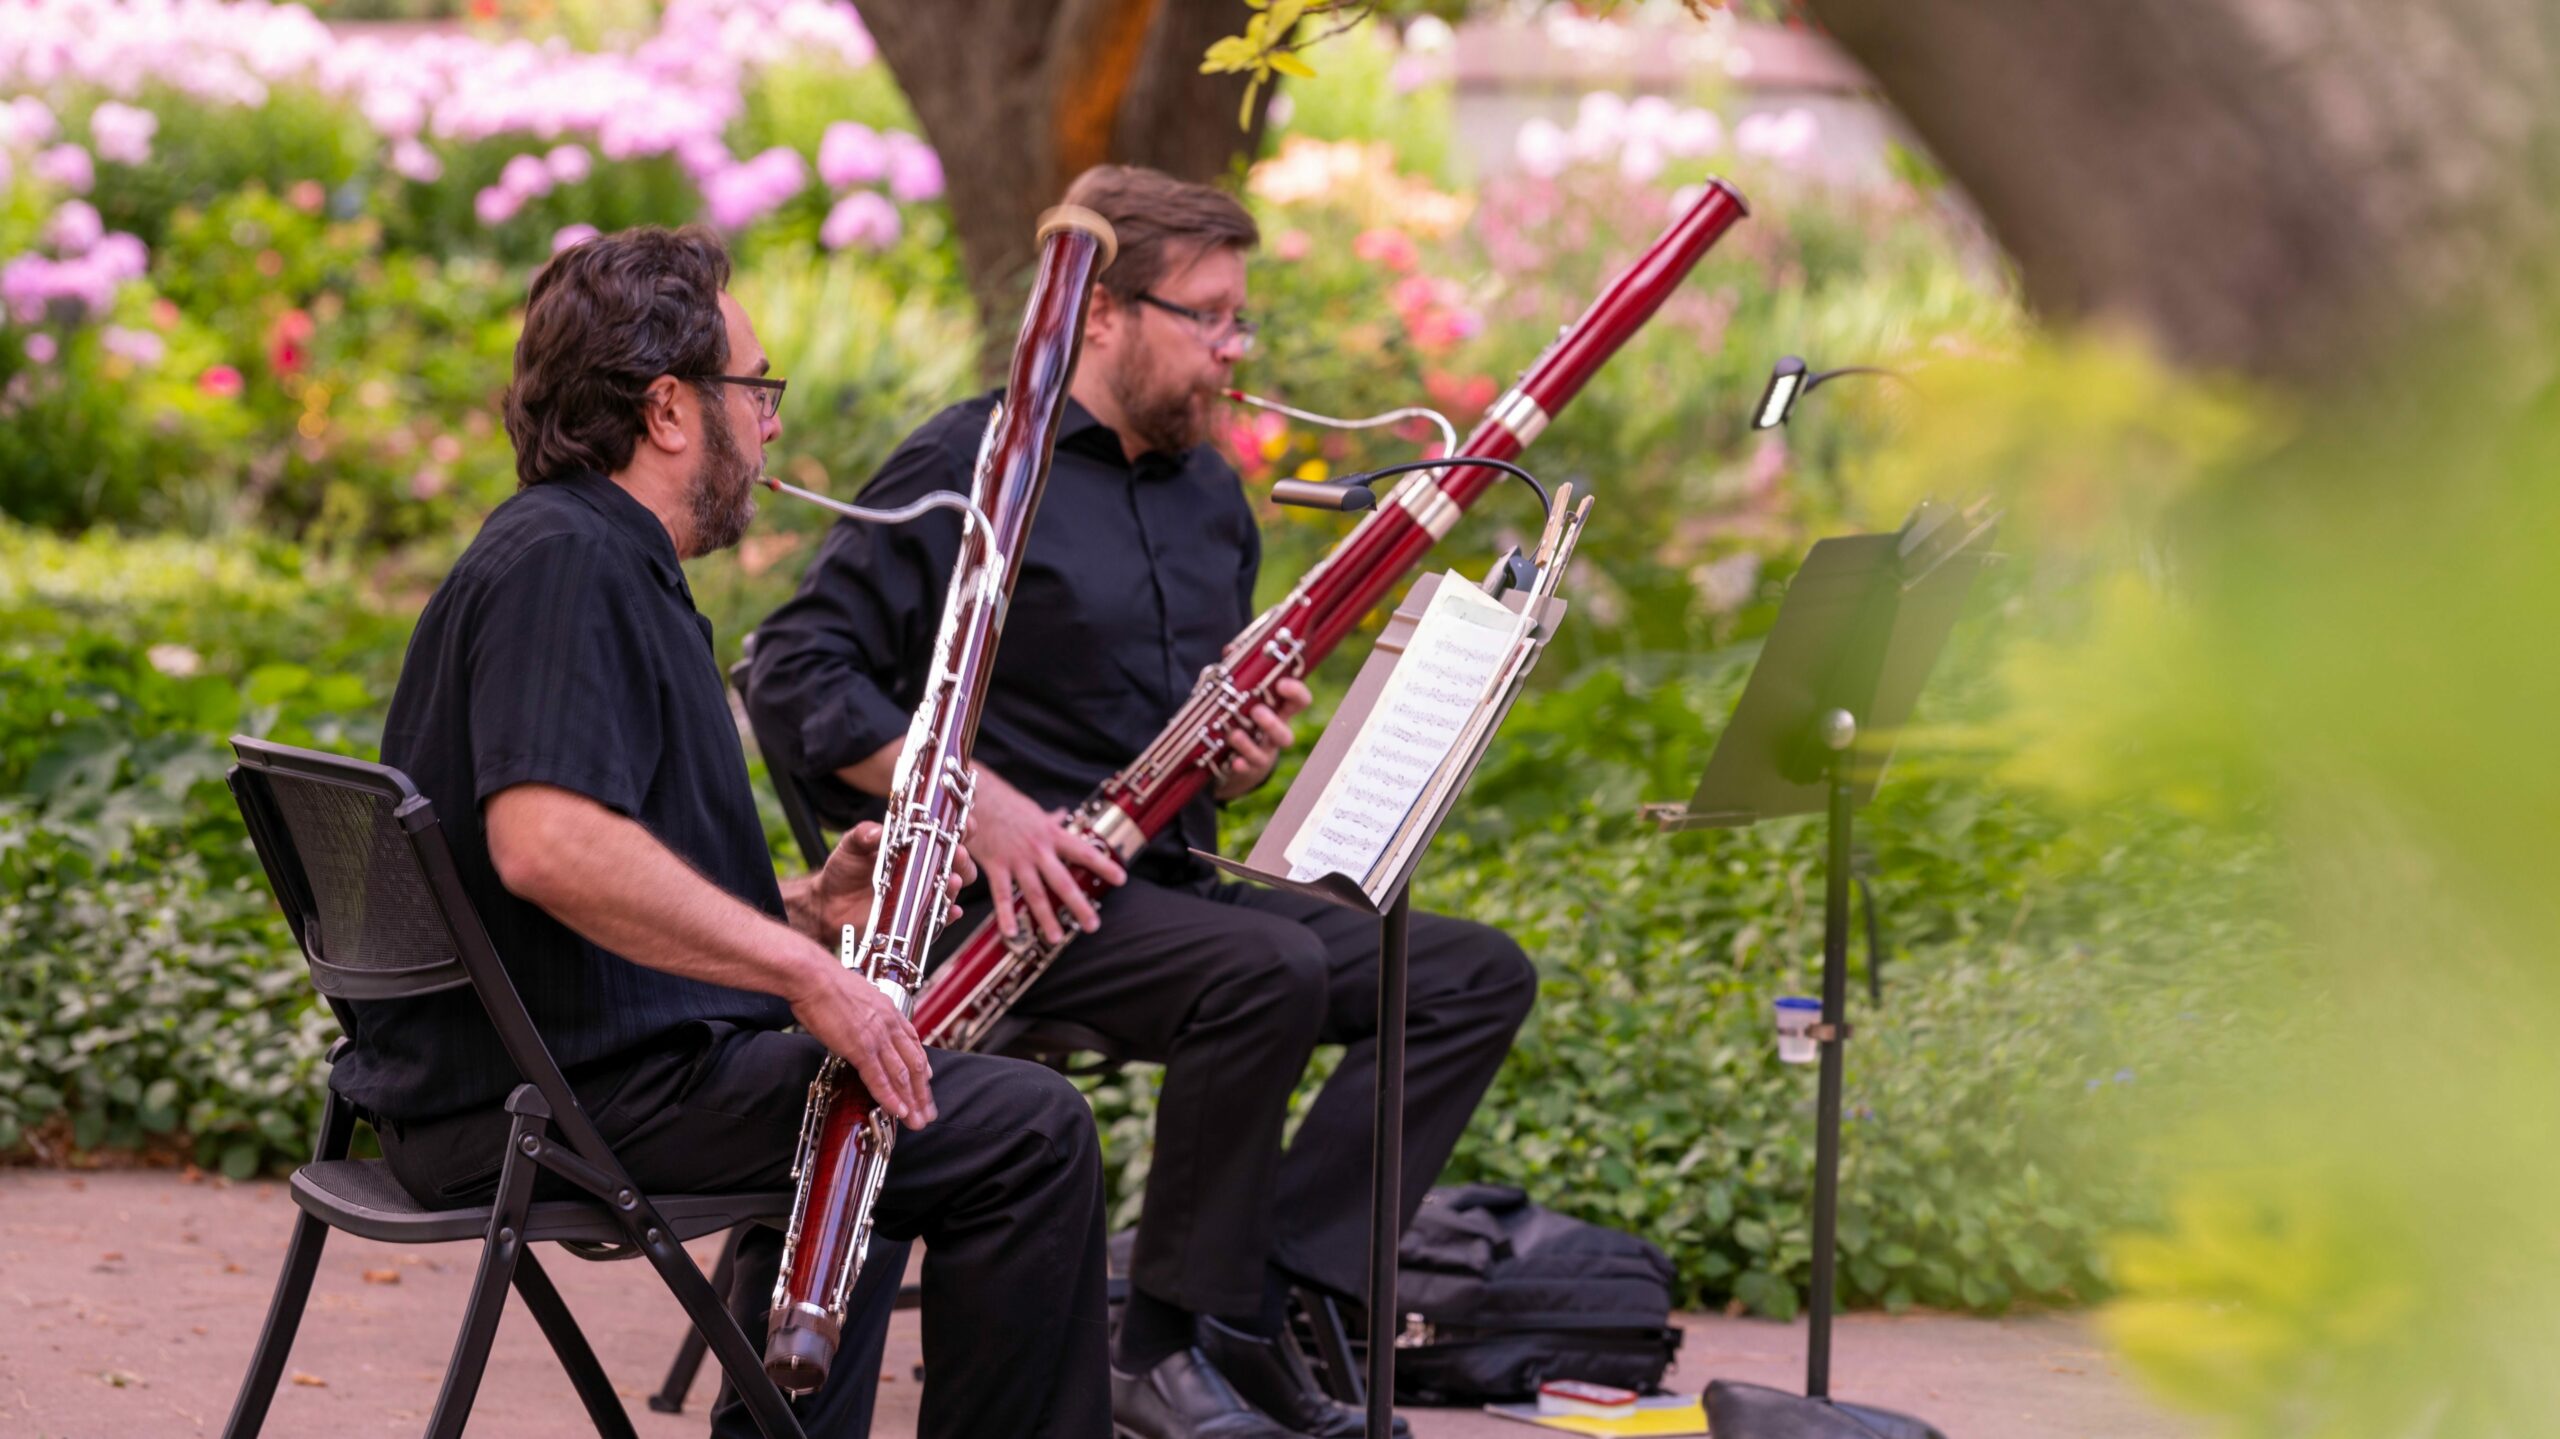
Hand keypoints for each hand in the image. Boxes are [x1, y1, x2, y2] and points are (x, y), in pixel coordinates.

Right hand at [787, 953, 935, 1129]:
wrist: (812, 976)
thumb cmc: (825, 981)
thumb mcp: (857, 994)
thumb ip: (865, 1011)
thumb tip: (860, 1019)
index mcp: (888, 1010)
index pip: (913, 1043)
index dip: (922, 1065)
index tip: (926, 1081)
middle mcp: (889, 1024)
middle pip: (914, 1064)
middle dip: (922, 1092)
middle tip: (927, 1111)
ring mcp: (876, 1037)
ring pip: (902, 1075)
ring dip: (911, 1100)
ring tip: (917, 1119)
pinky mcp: (860, 1048)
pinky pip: (879, 1078)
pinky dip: (890, 1097)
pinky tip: (898, 1111)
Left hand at [795, 823, 974, 940]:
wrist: (830, 903)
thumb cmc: (845, 869)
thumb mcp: (851, 845)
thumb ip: (863, 835)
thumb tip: (876, 832)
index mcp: (915, 846)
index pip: (946, 834)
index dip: (960, 828)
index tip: (964, 823)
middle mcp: (925, 870)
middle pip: (959, 864)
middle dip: (963, 858)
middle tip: (957, 853)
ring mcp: (922, 895)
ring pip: (951, 889)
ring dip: (956, 884)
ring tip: (950, 879)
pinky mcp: (916, 918)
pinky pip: (939, 919)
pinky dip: (948, 915)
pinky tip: (950, 909)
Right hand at [965, 767, 1126, 944]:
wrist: (976, 796)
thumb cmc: (1006, 803)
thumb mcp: (1034, 811)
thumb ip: (1050, 819)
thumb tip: (1062, 815)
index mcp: (1052, 835)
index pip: (1084, 852)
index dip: (1104, 865)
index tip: (1121, 879)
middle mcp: (1038, 849)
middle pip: (1063, 882)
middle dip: (1079, 905)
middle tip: (1092, 925)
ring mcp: (1017, 859)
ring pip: (1035, 894)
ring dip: (1046, 918)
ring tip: (1056, 938)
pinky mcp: (995, 865)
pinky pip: (1001, 895)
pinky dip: (1006, 915)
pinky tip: (1012, 933)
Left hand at [1213, 677, 1312, 800]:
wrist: (1232, 755)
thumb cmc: (1240, 715)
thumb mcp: (1238, 692)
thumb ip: (1236, 671)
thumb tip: (1229, 650)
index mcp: (1277, 709)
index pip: (1298, 701)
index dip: (1295, 692)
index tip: (1282, 682)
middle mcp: (1274, 731)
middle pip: (1286, 731)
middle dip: (1274, 723)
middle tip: (1256, 711)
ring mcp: (1263, 751)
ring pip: (1266, 753)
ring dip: (1251, 743)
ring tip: (1234, 733)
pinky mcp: (1248, 767)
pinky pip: (1247, 769)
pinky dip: (1240, 765)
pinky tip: (1232, 762)